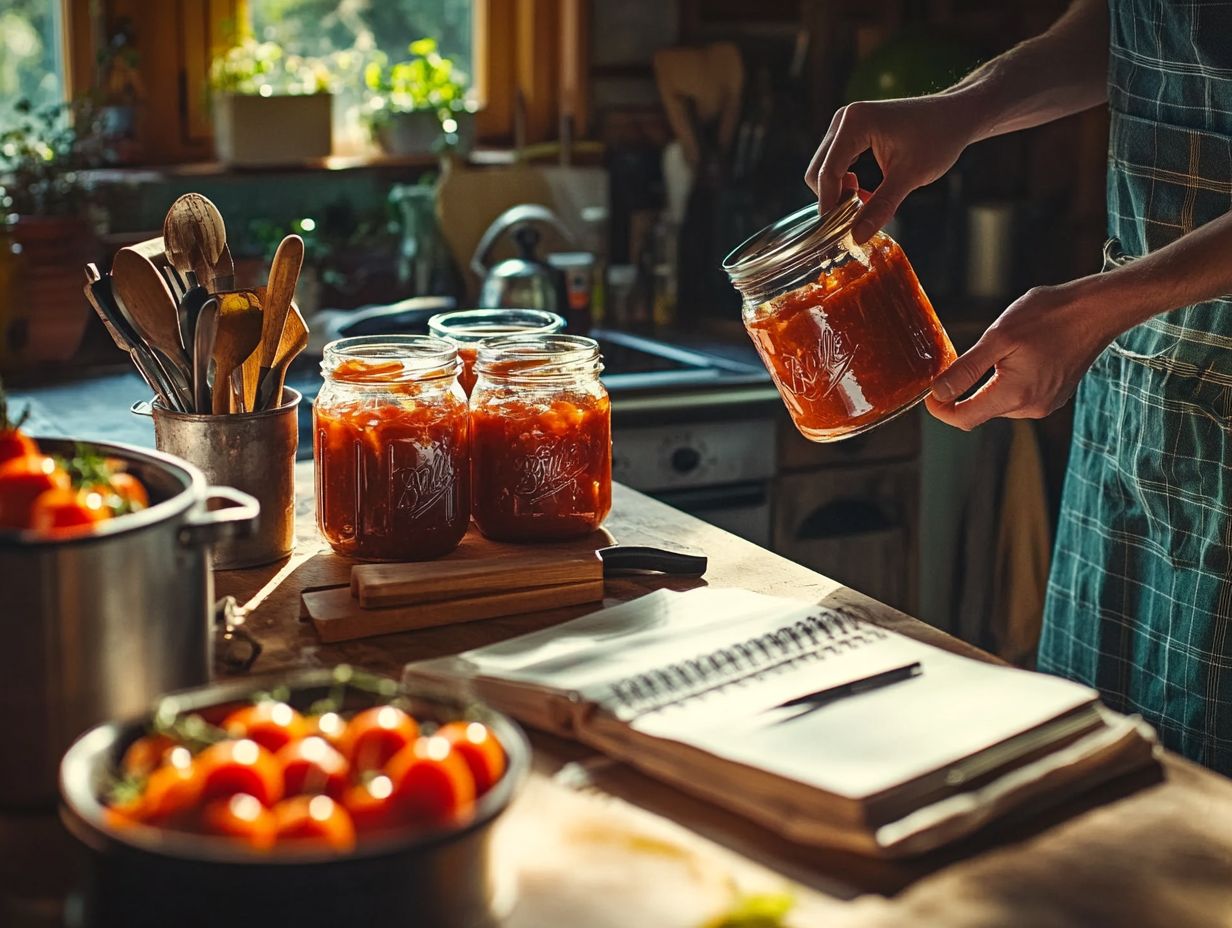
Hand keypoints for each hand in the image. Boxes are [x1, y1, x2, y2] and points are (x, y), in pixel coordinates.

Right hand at [805, 95, 977, 241]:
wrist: (955, 116)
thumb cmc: (938, 139)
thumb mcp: (910, 177)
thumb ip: (881, 206)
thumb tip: (856, 237)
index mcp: (854, 123)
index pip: (828, 172)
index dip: (831, 205)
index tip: (839, 232)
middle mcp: (844, 119)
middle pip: (819, 171)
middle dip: (834, 198)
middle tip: (858, 217)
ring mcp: (845, 123)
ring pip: (824, 169)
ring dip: (840, 192)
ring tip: (866, 201)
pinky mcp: (850, 130)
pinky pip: (835, 163)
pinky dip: (845, 182)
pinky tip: (865, 191)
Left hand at [925, 282, 1117, 430]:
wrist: (1098, 310)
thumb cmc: (1049, 316)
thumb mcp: (998, 338)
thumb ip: (966, 369)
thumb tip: (937, 393)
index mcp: (1015, 395)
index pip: (964, 419)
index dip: (941, 409)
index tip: (929, 391)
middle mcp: (1031, 408)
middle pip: (981, 410)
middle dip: (966, 389)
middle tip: (966, 355)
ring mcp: (1045, 404)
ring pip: (999, 402)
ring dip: (990, 382)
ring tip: (1005, 349)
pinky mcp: (1054, 396)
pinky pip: (1019, 395)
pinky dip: (1009, 380)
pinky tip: (1022, 354)